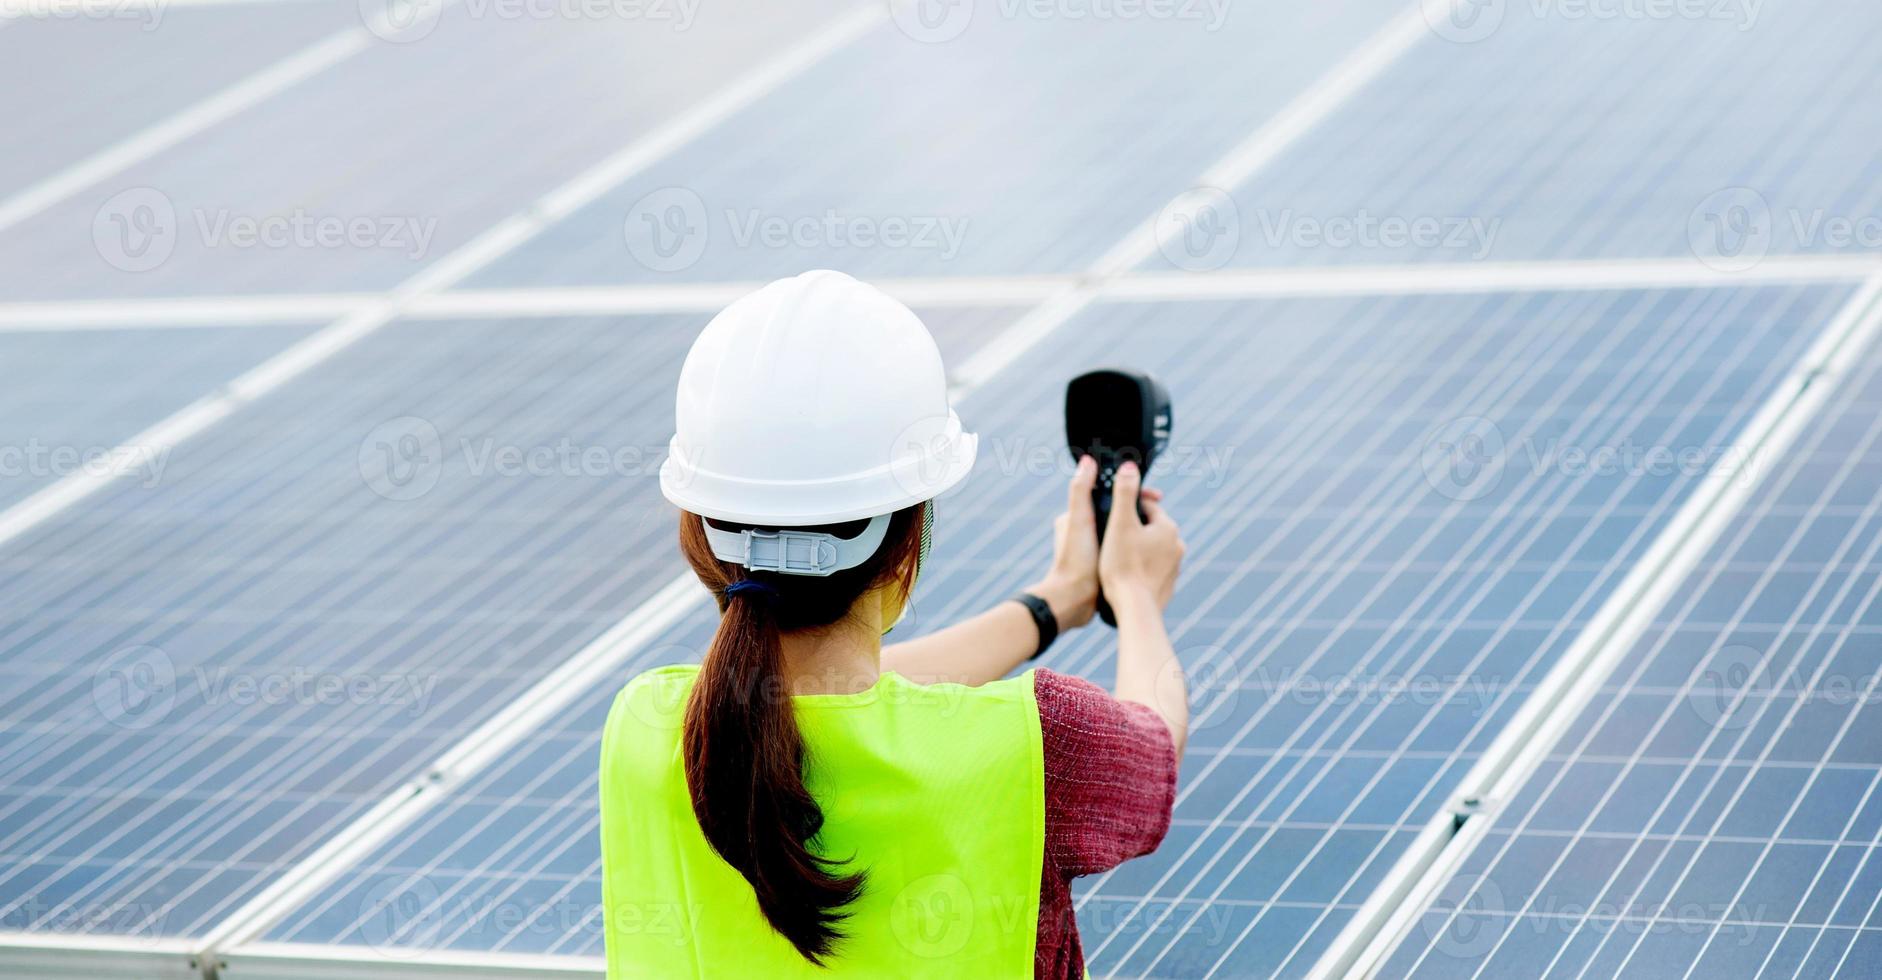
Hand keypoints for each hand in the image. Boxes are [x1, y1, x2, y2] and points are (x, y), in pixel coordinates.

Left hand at [1031, 455, 1162, 630]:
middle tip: (1164, 519)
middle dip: (1140, 513)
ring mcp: (1096, 550)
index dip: (1134, 494)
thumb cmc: (1075, 560)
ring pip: (1125, 533)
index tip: (1157, 497)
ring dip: (1142, 532)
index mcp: (1078, 516)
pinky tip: (1153, 555)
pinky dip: (1138, 549)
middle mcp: (1086, 531)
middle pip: (1119, 513)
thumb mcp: (1079, 519)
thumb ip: (1081, 489)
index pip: (1111, 496)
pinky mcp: (1104, 566)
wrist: (1073, 601)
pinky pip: (1126, 551)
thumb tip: (1087, 461)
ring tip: (1162, 537)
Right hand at [1098, 461, 1183, 615]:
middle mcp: (1177, 545)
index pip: (1146, 506)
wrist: (1135, 608)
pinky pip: (1152, 568)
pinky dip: (1140, 568)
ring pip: (1151, 548)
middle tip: (1110, 539)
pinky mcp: (1169, 584)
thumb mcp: (1119, 524)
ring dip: (1136, 548)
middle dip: (1131, 529)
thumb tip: (1129, 466)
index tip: (1110, 516)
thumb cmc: (1123, 566)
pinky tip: (1125, 575)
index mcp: (1168, 527)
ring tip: (1115, 558)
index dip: (1125, 508)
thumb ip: (1124, 492)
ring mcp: (1175, 566)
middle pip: (1149, 527)